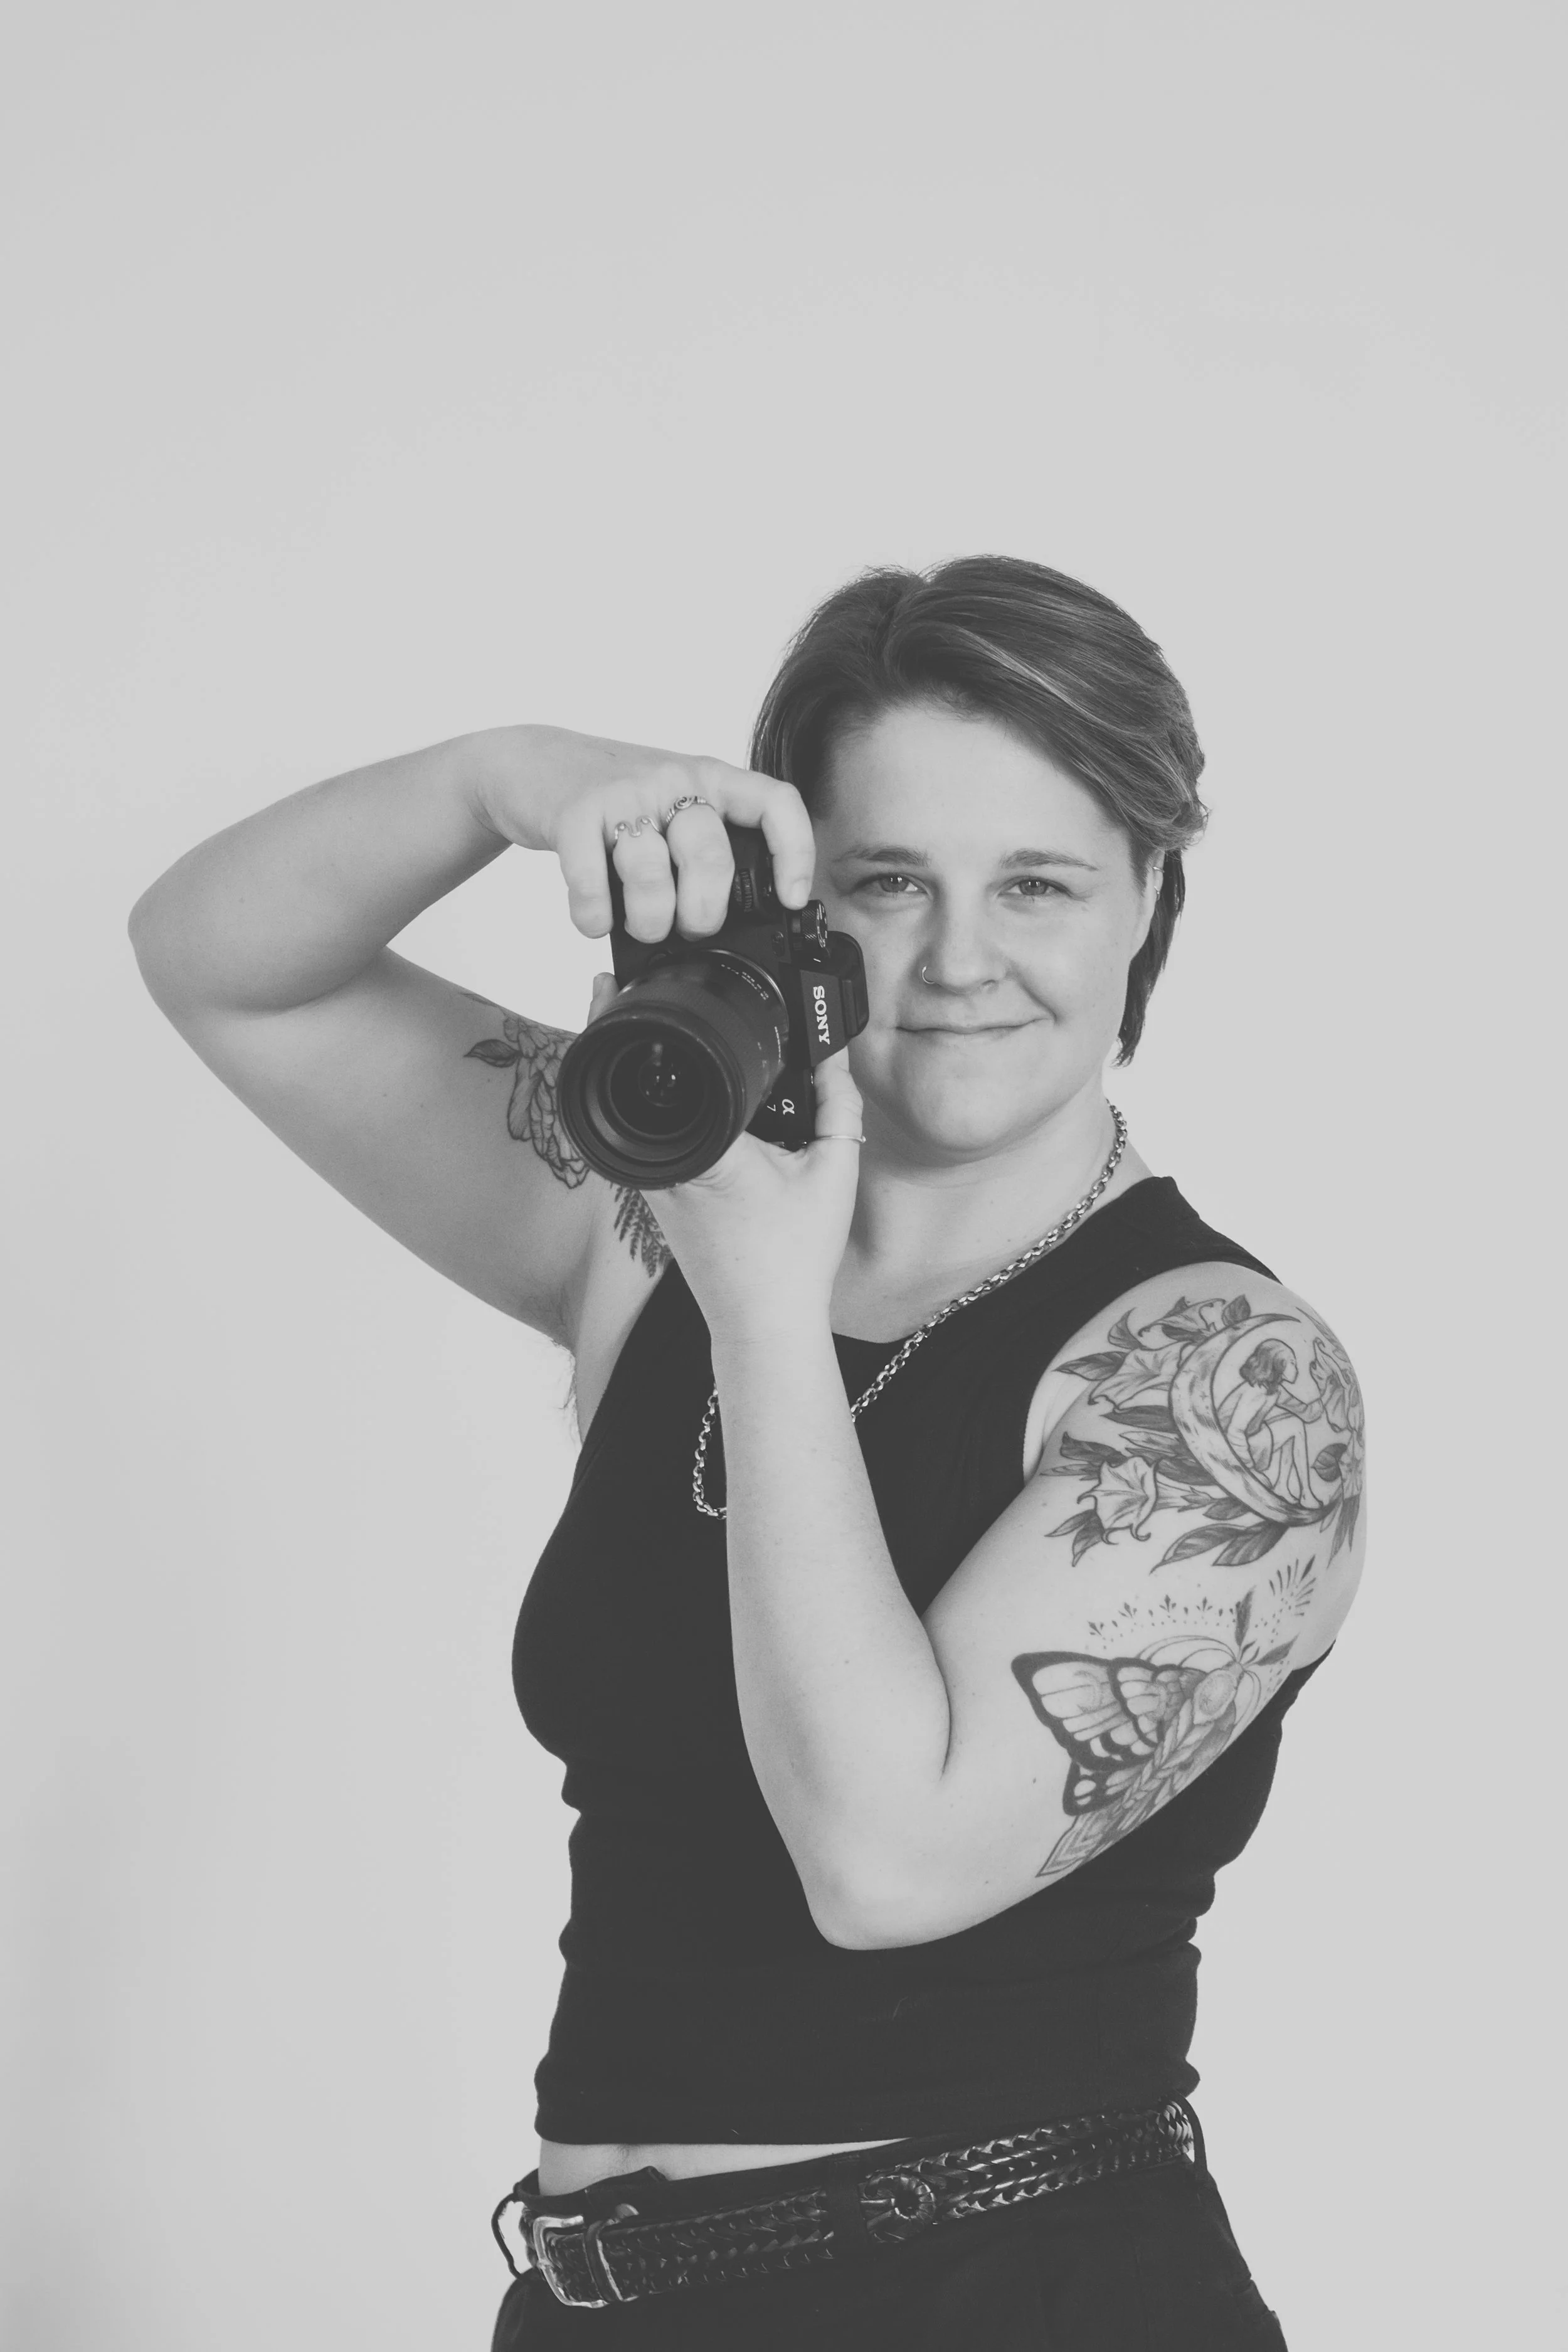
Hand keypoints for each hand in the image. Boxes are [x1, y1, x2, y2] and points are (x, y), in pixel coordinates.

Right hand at [472, 724, 815, 942]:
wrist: (531, 761)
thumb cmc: (614, 798)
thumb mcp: (673, 806)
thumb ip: (704, 846)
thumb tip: (736, 924)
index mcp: (710, 778)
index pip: (775, 803)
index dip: (794, 854)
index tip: (792, 900)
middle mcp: (672, 779)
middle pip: (710, 856)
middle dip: (702, 914)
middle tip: (687, 929)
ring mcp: (622, 793)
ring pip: (651, 873)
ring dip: (647, 921)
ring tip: (639, 925)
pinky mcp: (574, 812)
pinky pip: (592, 881)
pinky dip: (594, 916)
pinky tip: (595, 918)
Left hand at [587, 974, 864, 1339]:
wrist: (763, 1325)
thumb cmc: (794, 1259)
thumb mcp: (832, 1170)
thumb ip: (839, 1104)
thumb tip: (835, 1058)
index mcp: (704, 1148)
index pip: (651, 1070)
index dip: (622, 1019)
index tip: (613, 982)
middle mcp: (664, 1165)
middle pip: (624, 1084)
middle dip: (620, 1034)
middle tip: (615, 986)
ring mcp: (652, 1186)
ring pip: (629, 1115)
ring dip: (631, 1074)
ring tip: (639, 1029)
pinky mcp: (655, 1202)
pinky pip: (644, 1141)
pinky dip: (651, 1112)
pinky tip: (670, 1094)